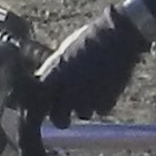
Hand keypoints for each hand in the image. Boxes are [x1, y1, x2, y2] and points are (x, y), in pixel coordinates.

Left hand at [29, 0, 155, 122]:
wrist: (117, 36)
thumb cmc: (88, 40)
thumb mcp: (63, 53)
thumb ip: (52, 73)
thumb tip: (43, 86)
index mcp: (52, 79)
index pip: (39, 106)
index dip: (43, 108)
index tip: (48, 104)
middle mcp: (66, 93)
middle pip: (58, 119)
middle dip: (62, 115)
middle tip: (68, 107)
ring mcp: (86, 100)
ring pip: (82, 114)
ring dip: (85, 106)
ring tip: (93, 85)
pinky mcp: (106, 102)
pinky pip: (101, 110)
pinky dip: (103, 102)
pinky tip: (106, 85)